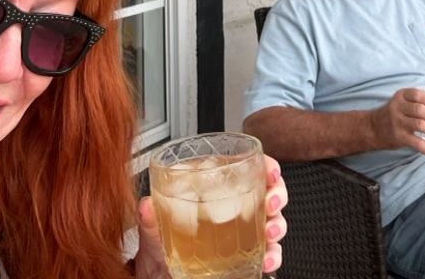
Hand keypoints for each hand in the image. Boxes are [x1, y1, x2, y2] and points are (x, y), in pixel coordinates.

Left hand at [132, 154, 287, 277]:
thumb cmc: (161, 245)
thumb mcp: (153, 231)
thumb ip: (150, 219)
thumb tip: (146, 206)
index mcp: (212, 187)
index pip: (245, 166)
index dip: (264, 165)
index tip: (271, 172)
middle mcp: (231, 206)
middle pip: (266, 190)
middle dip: (277, 193)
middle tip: (271, 202)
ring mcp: (241, 231)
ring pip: (273, 219)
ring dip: (278, 224)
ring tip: (269, 233)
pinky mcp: (245, 255)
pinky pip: (269, 251)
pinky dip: (274, 255)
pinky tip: (267, 258)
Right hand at [372, 87, 424, 155]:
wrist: (373, 128)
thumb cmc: (394, 114)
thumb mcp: (403, 102)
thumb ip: (420, 102)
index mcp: (401, 96)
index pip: (418, 95)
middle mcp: (398, 107)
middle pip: (421, 110)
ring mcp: (397, 121)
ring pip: (420, 125)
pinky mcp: (397, 136)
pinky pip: (415, 142)